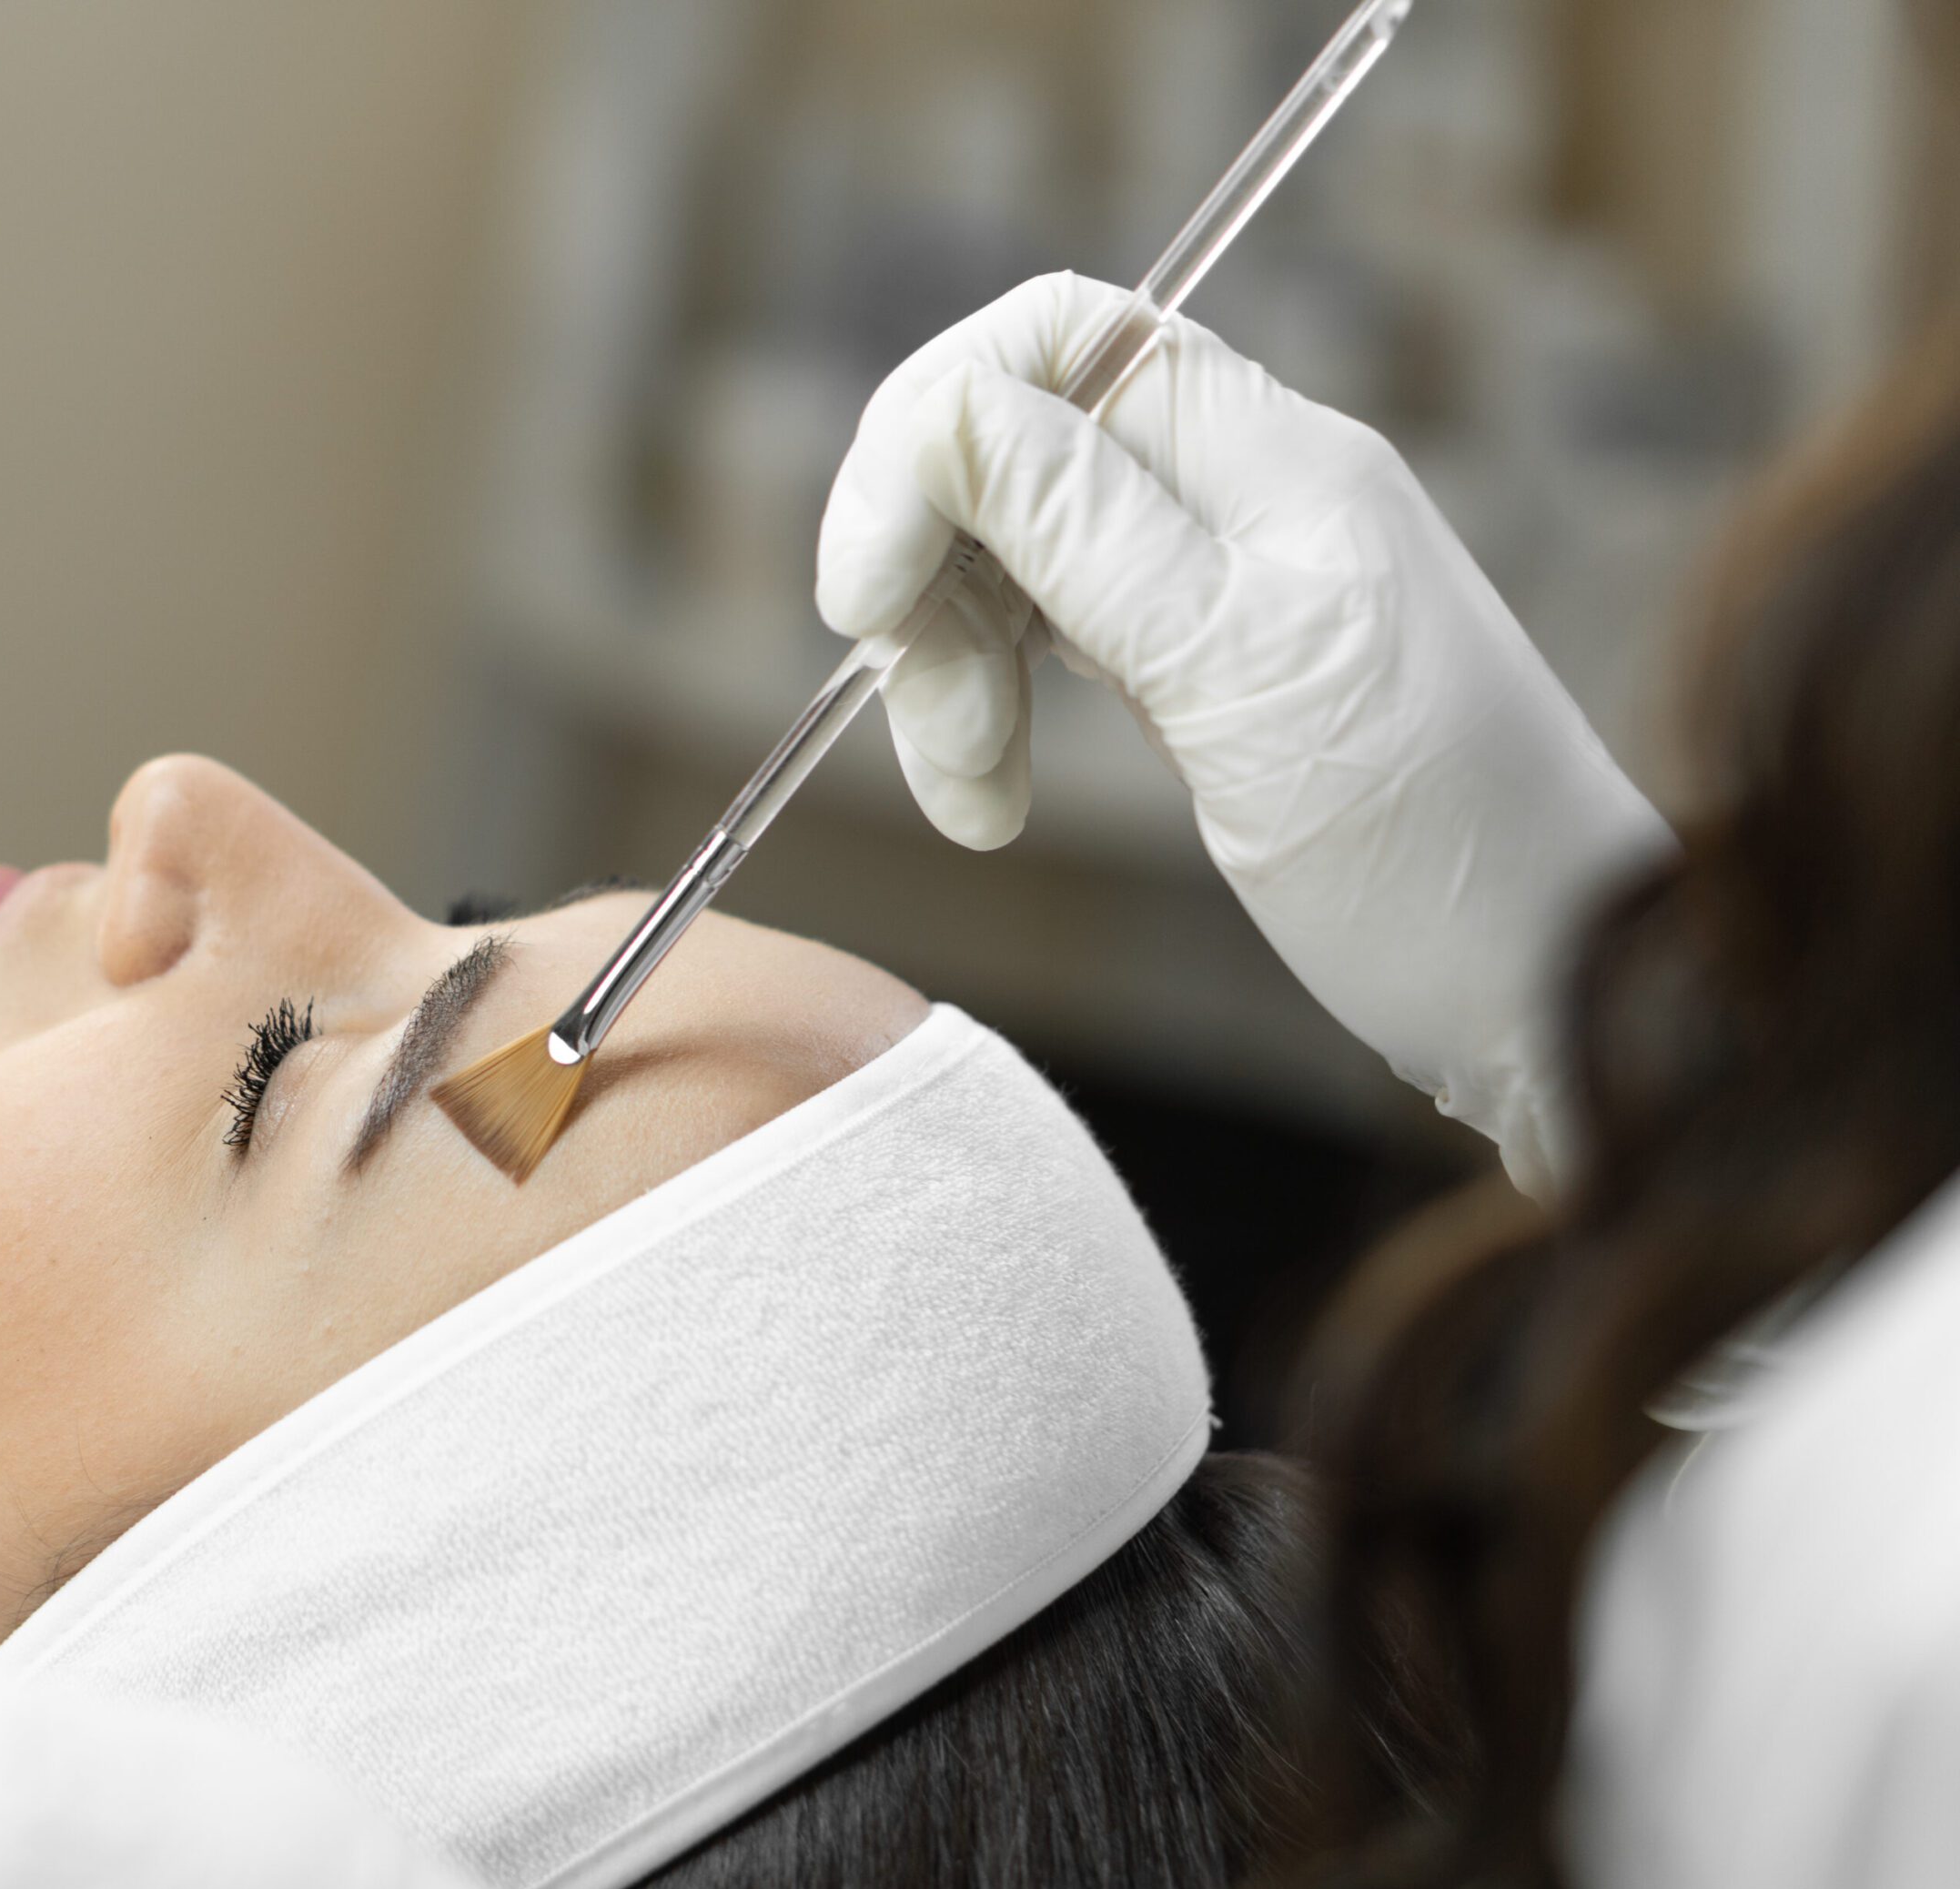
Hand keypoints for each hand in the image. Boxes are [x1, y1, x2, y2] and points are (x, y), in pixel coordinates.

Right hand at [817, 273, 1673, 1192]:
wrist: (1565, 1007)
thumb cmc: (1441, 860)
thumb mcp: (1243, 683)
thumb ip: (1087, 532)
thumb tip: (946, 413)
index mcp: (1275, 461)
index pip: (1057, 340)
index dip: (929, 435)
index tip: (865, 595)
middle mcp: (1248, 495)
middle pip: (1010, 449)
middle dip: (930, 580)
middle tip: (937, 737)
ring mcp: (1225, 583)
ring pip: (1011, 554)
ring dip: (949, 669)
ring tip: (975, 806)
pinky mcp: (1206, 671)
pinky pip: (1049, 634)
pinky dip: (991, 708)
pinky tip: (993, 800)